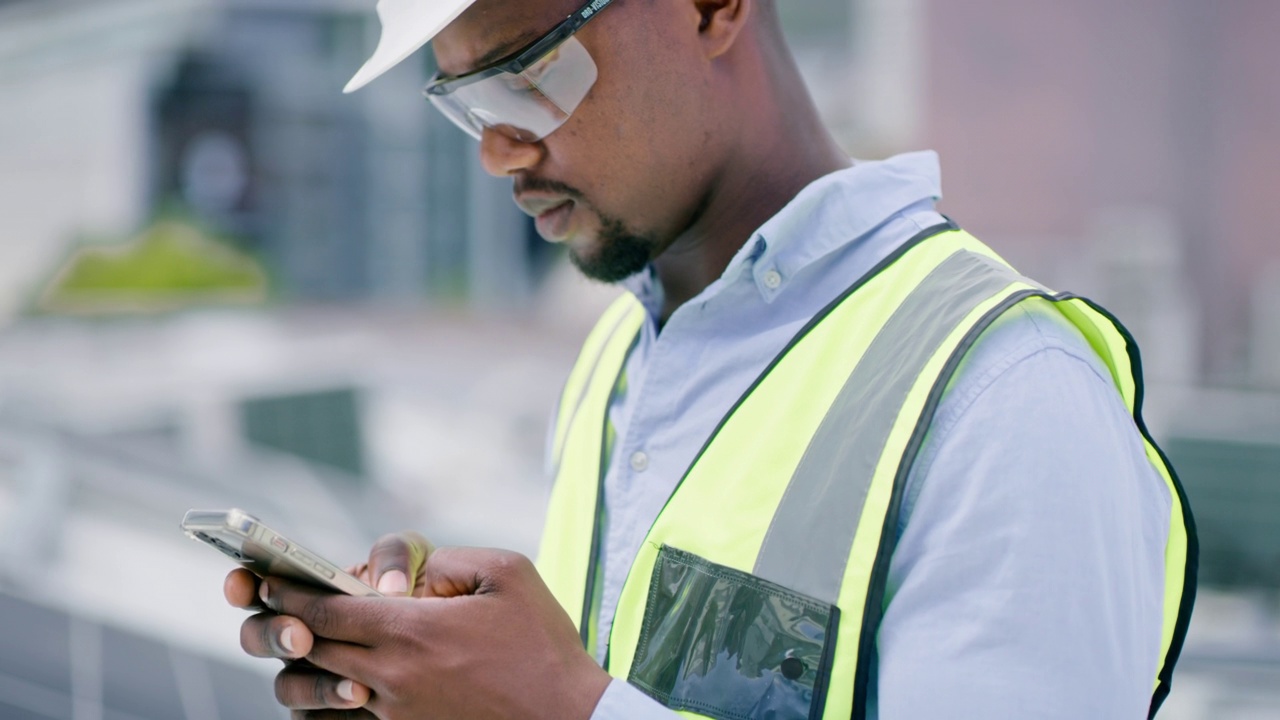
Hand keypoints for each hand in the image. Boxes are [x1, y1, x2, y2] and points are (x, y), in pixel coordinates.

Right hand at [222, 531, 433, 716]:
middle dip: (272, 635)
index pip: (257, 587)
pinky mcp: (328, 710)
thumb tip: (388, 586)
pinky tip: (363, 700)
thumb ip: (395, 556)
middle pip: (257, 637)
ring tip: (355, 685)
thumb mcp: (414, 559)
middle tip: (300, 636)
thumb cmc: (419, 586)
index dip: (241, 585)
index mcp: (304, 592)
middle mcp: (297, 635)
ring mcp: (310, 675)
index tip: (243, 581)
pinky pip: (313, 719)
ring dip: (313, 685)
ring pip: (287, 687)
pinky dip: (332, 711)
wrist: (447, 637)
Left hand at [226, 544, 610, 719]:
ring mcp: (396, 714)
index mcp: (412, 631)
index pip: (324, 610)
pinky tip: (332, 685)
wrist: (569, 718)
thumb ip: (448, 558)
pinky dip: (325, 704)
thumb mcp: (508, 574)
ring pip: (319, 693)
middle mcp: (392, 677)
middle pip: (310, 651)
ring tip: (298, 645)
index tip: (265, 581)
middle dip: (281, 625)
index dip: (287, 593)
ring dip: (300, 667)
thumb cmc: (543, 643)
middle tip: (265, 606)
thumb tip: (406, 569)